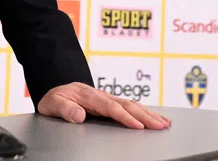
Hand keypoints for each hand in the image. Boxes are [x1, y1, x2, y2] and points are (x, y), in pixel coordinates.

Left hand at [37, 82, 170, 129]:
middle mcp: (101, 95)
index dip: (125, 117)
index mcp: (88, 95)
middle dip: (145, 116)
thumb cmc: (54, 99)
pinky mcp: (110, 102)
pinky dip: (145, 111)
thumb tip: (79, 115)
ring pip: (132, 104)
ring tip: (165, 123)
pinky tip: (155, 118)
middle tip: (161, 126)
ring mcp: (107, 97)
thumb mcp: (53, 104)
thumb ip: (65, 109)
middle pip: (126, 105)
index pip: (110, 107)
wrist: (55, 90)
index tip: (138, 126)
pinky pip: (130, 106)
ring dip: (149, 114)